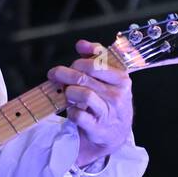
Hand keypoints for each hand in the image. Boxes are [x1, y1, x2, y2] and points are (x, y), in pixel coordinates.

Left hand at [47, 39, 134, 166]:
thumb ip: (97, 58)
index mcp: (122, 80)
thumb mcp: (109, 78)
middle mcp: (117, 95)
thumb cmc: (110, 100)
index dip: (78, 62)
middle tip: (55, 75)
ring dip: (69, 92)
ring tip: (67, 93)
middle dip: (65, 74)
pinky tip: (72, 110)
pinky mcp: (97, 128)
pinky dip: (71, 111)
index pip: (96, 64)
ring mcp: (108, 112)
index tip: (70, 66)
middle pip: (84, 78)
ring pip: (83, 94)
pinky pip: (78, 115)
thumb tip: (81, 44)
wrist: (116, 132)